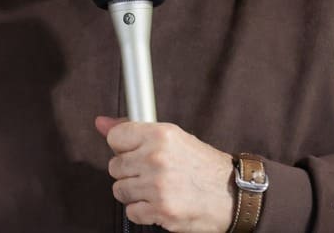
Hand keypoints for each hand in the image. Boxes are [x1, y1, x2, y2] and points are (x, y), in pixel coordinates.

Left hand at [95, 115, 234, 232]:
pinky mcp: (161, 211)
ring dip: (134, 192)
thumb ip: (134, 130)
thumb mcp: (174, 138)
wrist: (232, 195)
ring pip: (119, 190)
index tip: (133, 151)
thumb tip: (101, 123)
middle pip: (114, 166)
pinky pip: (131, 212)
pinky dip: (142, 210)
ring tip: (155, 188)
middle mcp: (157, 158)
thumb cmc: (203, 166)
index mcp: (161, 135)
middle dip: (129, 171)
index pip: (116, 137)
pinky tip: (158, 202)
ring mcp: (158, 186)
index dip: (123, 146)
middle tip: (150, 172)